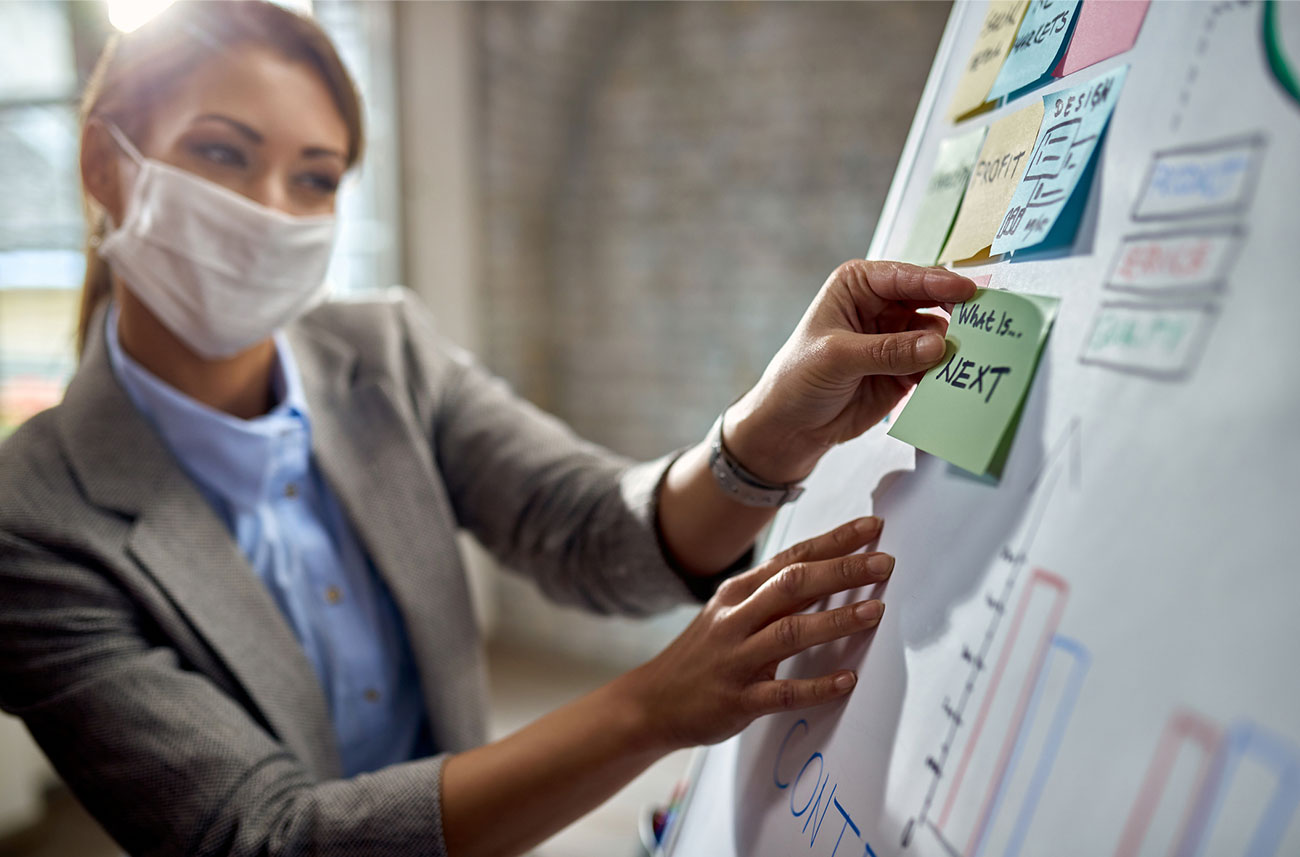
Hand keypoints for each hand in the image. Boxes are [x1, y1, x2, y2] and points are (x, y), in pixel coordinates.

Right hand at [618, 516, 892, 750]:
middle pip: (794, 584)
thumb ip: (772, 594)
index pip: (792, 557)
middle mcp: (736, 619)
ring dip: (837, 620)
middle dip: (842, 570)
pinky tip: (847, 680)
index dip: (834, 541)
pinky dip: (818, 686)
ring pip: (791, 632)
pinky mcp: (738, 700)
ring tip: (876, 610)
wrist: (651, 701)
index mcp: (738, 592)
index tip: (872, 527)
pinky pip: (783, 692)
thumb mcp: (729, 613)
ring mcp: (736, 659)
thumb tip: (827, 570)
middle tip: (885, 562)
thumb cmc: (704, 654)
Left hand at [726, 260, 976, 482]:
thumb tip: (936, 345)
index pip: (904, 278)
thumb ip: (887, 351)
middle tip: (984, 322)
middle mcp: (881, 306)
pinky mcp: (906, 370)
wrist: (790, 426)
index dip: (937, 283)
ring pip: (938, 335)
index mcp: (858, 286)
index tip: (967, 291)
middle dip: (955, 312)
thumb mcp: (837, 358)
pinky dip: (949, 371)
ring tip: (975, 354)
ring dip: (955, 345)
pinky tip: (961, 377)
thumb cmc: (797, 379)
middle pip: (930, 301)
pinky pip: (936, 366)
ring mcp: (897, 339)